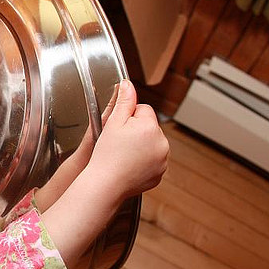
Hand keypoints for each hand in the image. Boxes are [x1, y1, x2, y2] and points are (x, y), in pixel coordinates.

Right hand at [85, 79, 168, 199]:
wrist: (106, 183)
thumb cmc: (107, 154)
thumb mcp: (113, 122)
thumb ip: (124, 101)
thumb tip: (128, 84)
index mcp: (151, 127)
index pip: (143, 110)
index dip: (128, 117)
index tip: (119, 129)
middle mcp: (162, 143)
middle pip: (149, 127)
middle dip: (136, 131)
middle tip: (119, 142)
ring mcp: (163, 160)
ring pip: (152, 143)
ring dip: (141, 145)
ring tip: (123, 154)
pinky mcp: (160, 173)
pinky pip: (153, 160)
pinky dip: (143, 161)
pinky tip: (128, 164)